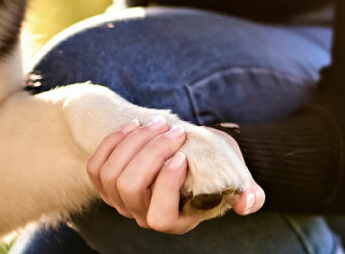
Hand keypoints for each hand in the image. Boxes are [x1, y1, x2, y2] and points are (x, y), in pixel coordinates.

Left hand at [86, 117, 265, 233]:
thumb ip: (247, 190)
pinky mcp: (106, 182)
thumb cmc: (215, 163)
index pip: (160, 216)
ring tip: (157, 123)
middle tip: (173, 129)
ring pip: (111, 175)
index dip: (166, 185)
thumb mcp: (236, 173)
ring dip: (133, 142)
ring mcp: (121, 200)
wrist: (188, 147)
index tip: (182, 155)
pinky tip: (134, 126)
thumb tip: (248, 203)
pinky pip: (96, 167)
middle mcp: (143, 215)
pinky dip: (113, 142)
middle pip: (130, 187)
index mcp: (176, 220)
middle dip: (149, 152)